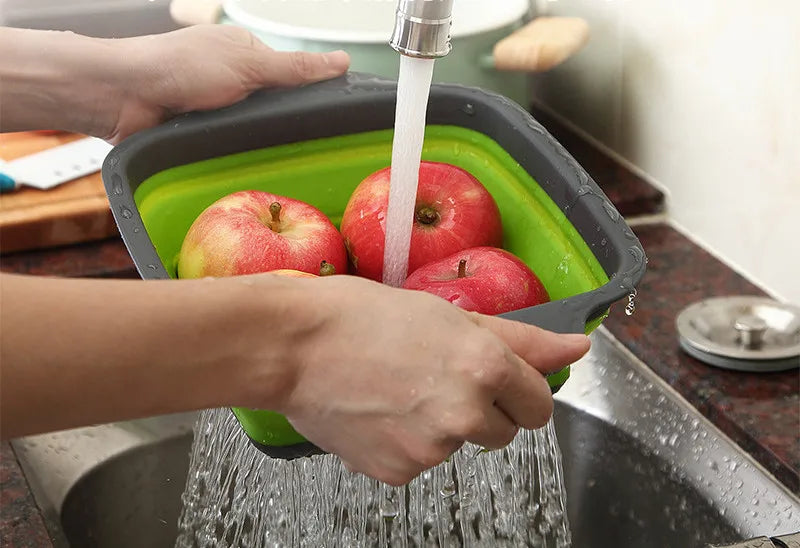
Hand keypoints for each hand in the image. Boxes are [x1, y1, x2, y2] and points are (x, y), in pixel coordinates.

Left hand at [108, 25, 349, 141]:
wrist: (123, 95)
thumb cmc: (179, 68)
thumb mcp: (249, 65)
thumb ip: (296, 69)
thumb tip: (343, 61)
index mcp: (245, 52)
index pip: (292, 77)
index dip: (306, 96)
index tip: (322, 118)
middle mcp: (230, 78)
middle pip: (272, 108)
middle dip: (276, 123)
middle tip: (288, 140)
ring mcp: (213, 105)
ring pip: (249, 130)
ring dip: (251, 139)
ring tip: (259, 152)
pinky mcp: (197, 130)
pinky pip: (226, 146)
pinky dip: (229, 150)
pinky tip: (234, 156)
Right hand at [271, 275, 589, 485]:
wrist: (292, 346)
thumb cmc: (361, 316)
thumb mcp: (447, 315)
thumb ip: (521, 339)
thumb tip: (576, 347)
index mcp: (485, 365)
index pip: (539, 405)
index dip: (517, 391)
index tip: (495, 382)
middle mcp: (466, 412)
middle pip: (503, 432)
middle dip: (480, 410)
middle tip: (433, 376)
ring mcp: (431, 449)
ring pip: (457, 445)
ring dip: (439, 425)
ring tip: (395, 388)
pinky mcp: (397, 473)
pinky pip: (419, 463)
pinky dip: (404, 443)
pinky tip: (378, 411)